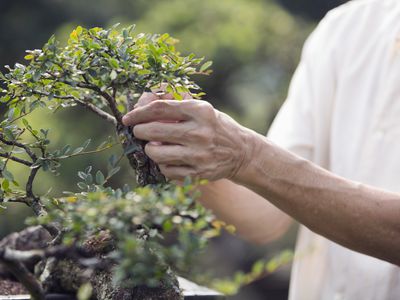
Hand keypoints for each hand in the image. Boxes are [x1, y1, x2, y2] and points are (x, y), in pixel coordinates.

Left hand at [122, 98, 255, 180]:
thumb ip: (175, 104)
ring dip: (150, 149)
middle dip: (140, 131)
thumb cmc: (216, 127)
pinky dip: (162, 164)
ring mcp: (199, 155)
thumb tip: (143, 100)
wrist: (242, 152)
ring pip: (156, 153)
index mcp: (200, 111)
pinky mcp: (198, 173)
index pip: (160, 108)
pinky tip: (168, 159)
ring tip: (155, 146)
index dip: (138, 113)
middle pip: (153, 131)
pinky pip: (166, 170)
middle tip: (139, 132)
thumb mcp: (202, 109)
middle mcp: (200, 132)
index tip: (128, 118)